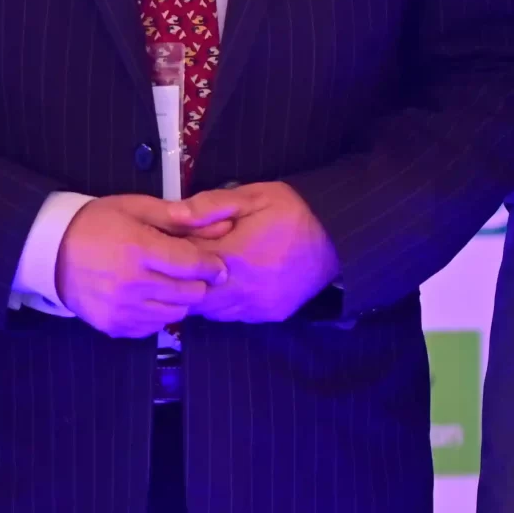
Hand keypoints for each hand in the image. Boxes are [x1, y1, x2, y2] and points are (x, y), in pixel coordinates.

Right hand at [56, 194, 228, 337]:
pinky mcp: (114, 326)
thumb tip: (221, 226)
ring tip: (166, 284)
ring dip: (178, 300)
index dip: (212, 266)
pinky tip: (146, 297)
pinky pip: (153, 327)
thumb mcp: (135, 208)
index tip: (218, 265)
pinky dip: (157, 314)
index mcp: (138, 249)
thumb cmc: (97, 223)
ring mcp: (121, 309)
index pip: (192, 266)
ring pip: (175, 314)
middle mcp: (131, 284)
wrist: (50, 251)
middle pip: (189, 294)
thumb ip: (177, 218)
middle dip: (197, 283)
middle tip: (189, 273)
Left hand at [169, 181, 338, 323]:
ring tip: (208, 271)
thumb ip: (212, 205)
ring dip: (203, 293)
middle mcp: (243, 290)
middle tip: (188, 260)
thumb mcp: (254, 196)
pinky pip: (233, 316)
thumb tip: (174, 214)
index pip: (185, 264)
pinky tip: (230, 283)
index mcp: (235, 257)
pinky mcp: (269, 316)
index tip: (176, 241)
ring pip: (210, 311)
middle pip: (193, 294)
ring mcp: (257, 307)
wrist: (338, 238)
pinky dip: (224, 303)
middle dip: (186, 278)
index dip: (175, 252)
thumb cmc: (293, 212)